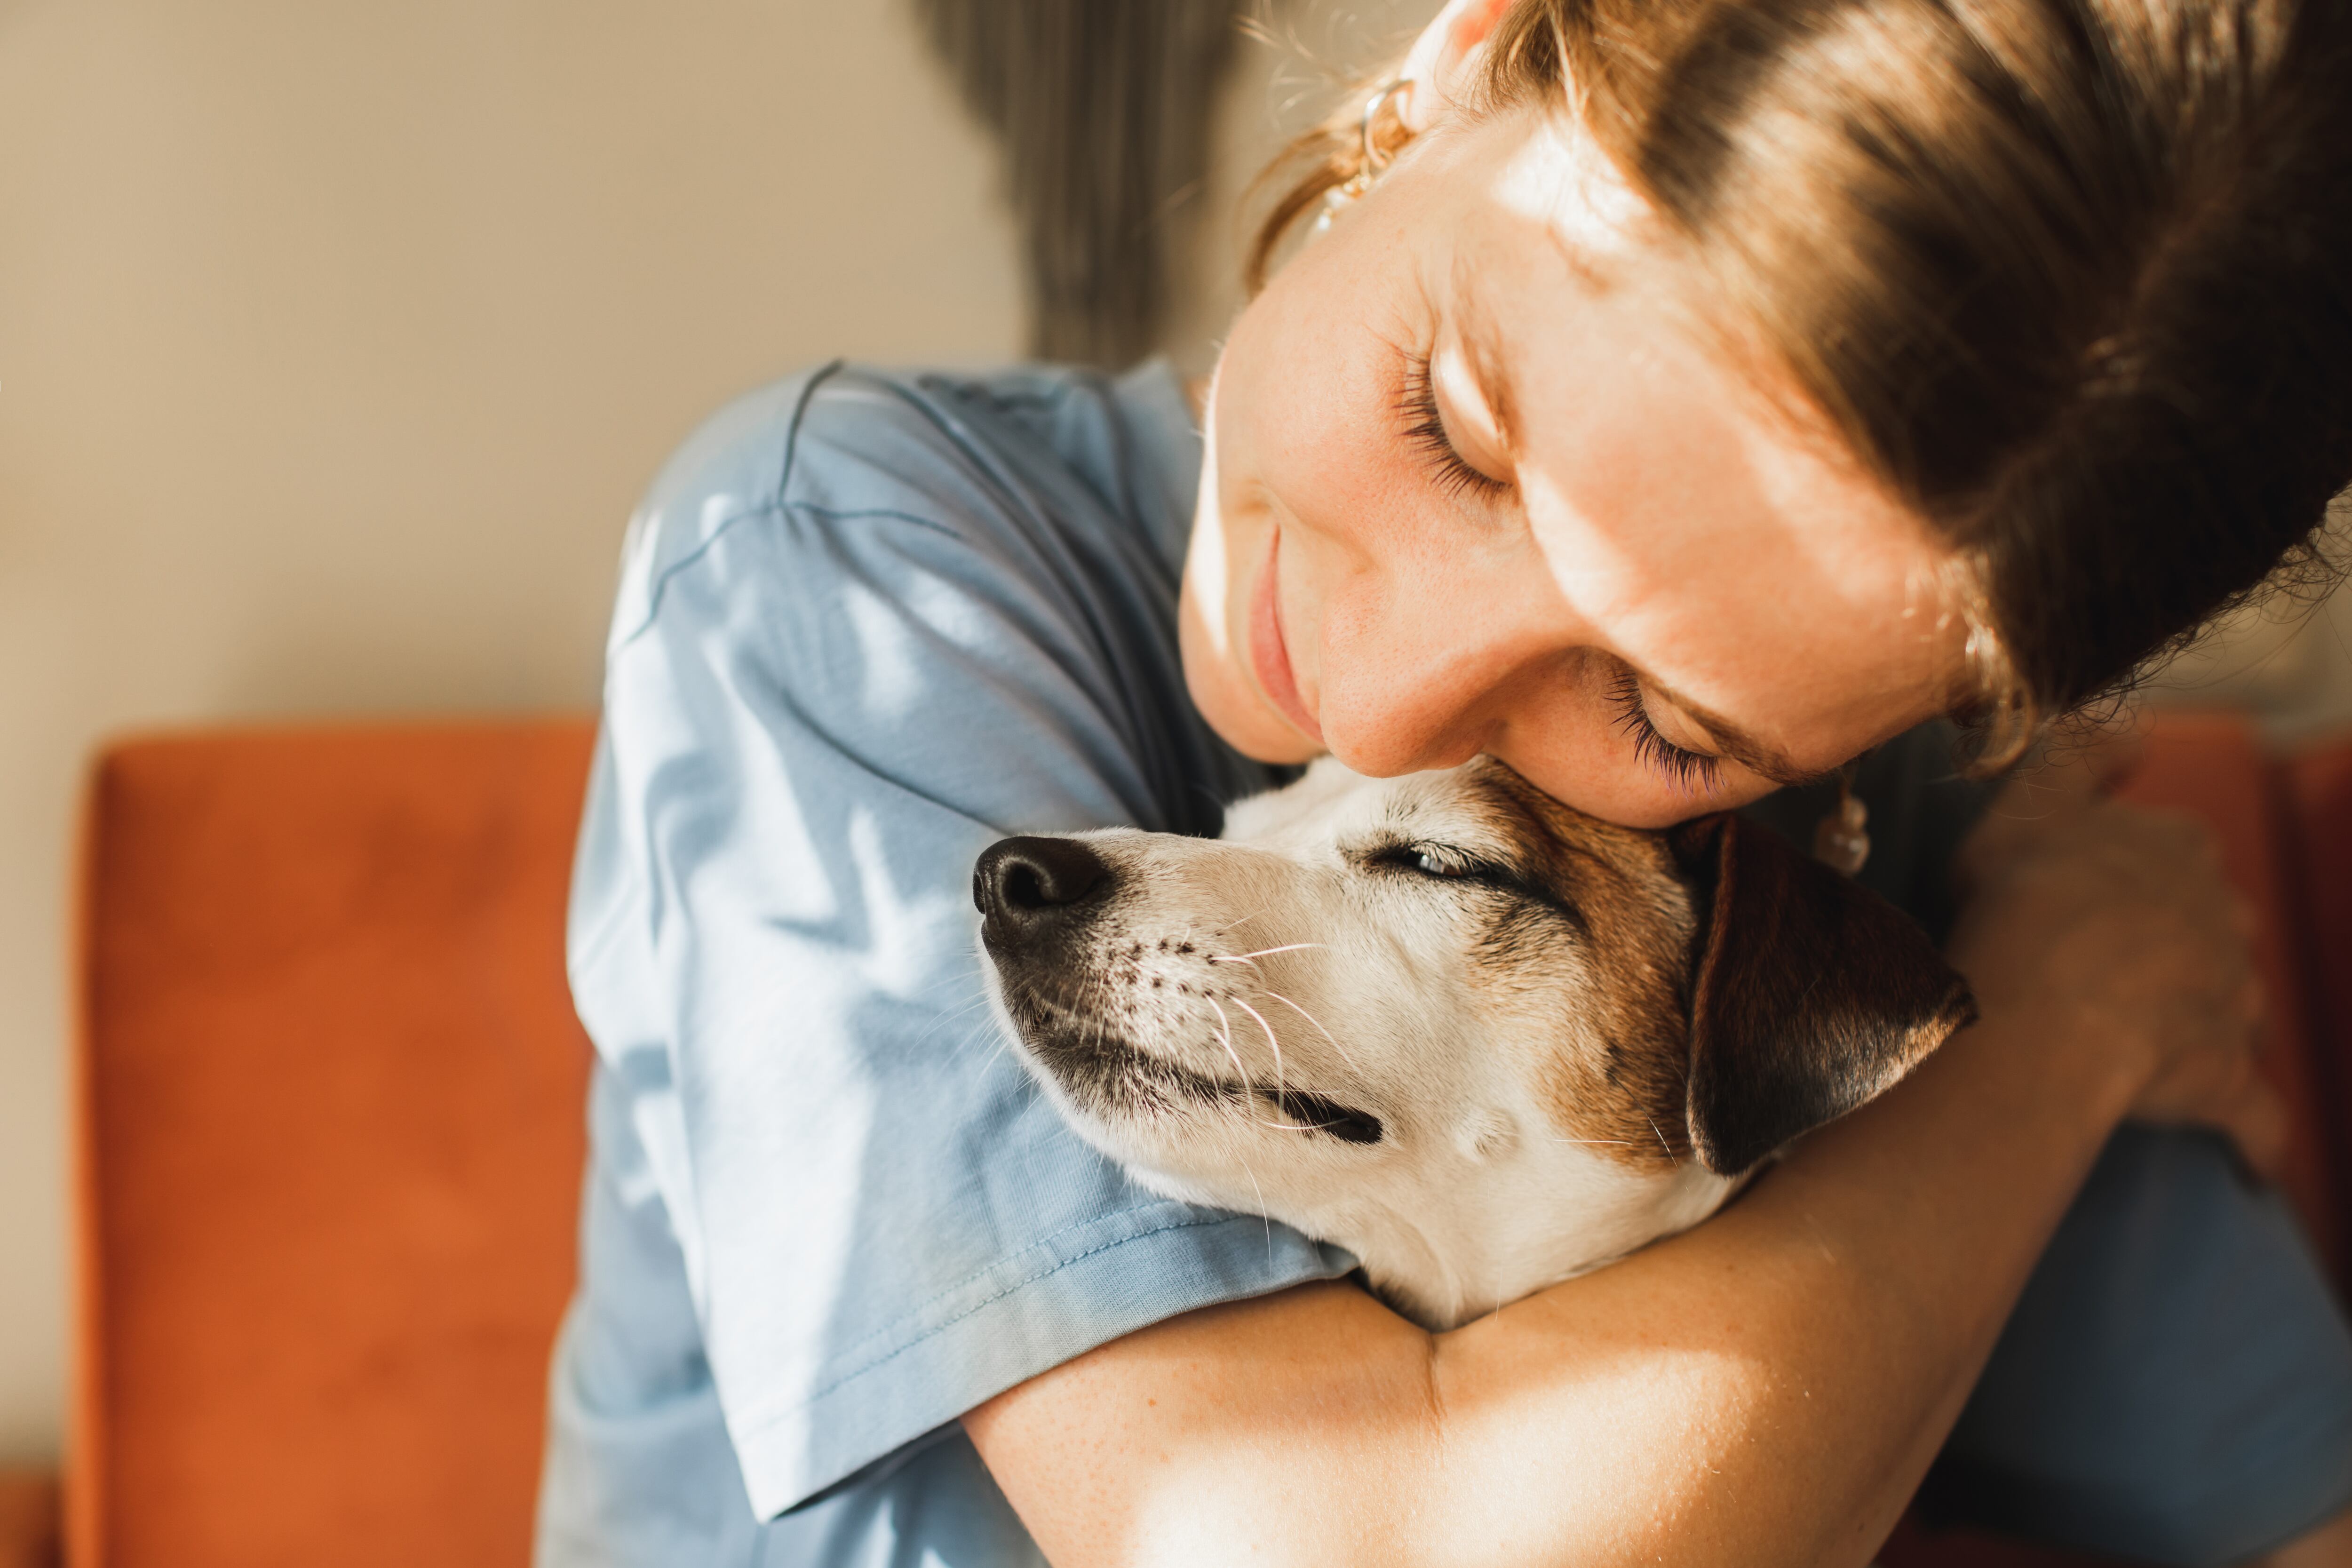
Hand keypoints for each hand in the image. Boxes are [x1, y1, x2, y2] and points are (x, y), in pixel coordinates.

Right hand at [1945, 734, 2282, 1174]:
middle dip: (2179, 945)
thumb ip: (2080, 757)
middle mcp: (2223, 917)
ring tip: (2145, 1052)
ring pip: (2230, 1008)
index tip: (2086, 894)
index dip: (2131, 870)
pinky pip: (2256, 1116)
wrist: (2041, 1010)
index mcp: (2178, 849)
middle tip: (2107, 970)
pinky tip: (2252, 1160)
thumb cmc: (2022, 902)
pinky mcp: (2228, 1082)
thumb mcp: (2031, 804)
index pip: (2175, 848)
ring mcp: (2231, 1002)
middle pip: (2213, 926)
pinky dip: (2257, 1135)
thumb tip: (2136, 725)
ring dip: (2204, 1024)